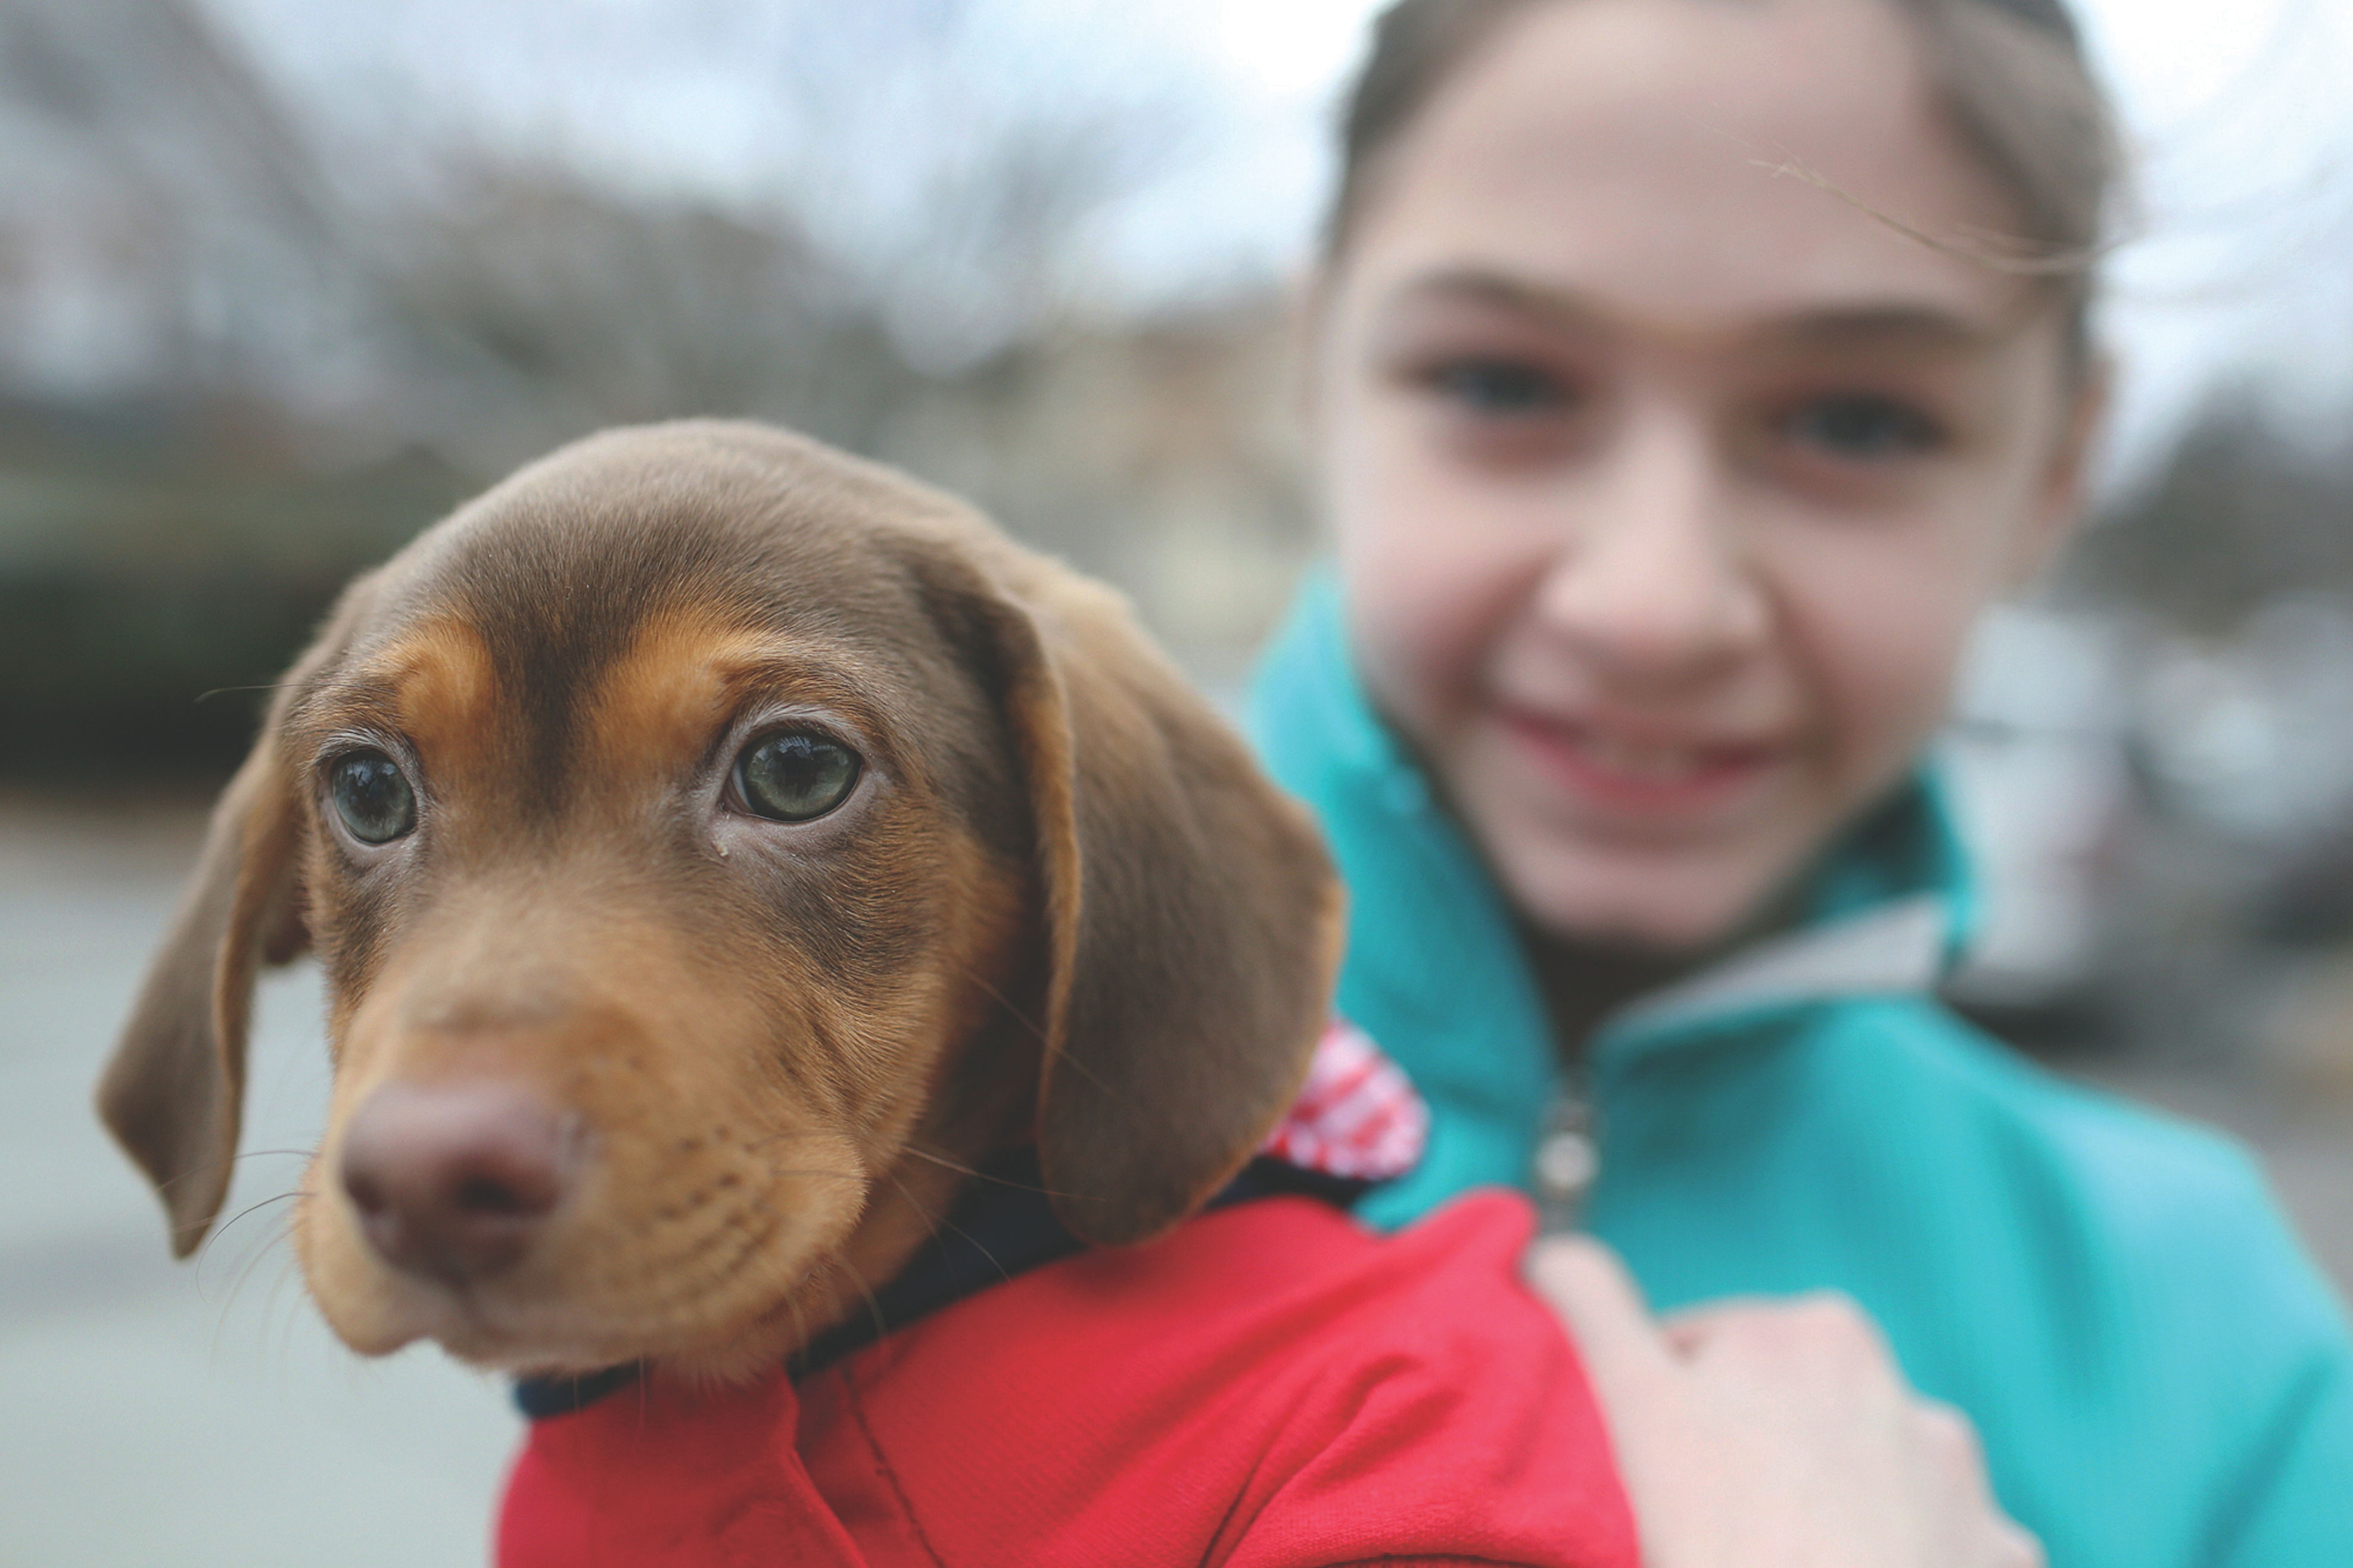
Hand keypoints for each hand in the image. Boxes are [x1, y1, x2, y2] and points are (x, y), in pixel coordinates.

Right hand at [1527, 1237, 2042, 1567]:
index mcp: (1813, 1333)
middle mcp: (1904, 1393)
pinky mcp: (1998, 1561)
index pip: (1704, 1351)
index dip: (1655, 1407)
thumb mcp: (1628, 1402)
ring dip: (1835, 1508)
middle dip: (1749, 1452)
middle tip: (1694, 1525)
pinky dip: (1902, 1562)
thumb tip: (1552, 1253)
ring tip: (1772, 1556)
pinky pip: (1941, 1551)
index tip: (1633, 1468)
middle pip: (1794, 1415)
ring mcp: (1961, 1487)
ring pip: (1874, 1483)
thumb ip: (1590, 1309)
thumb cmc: (1720, 1536)